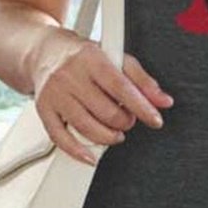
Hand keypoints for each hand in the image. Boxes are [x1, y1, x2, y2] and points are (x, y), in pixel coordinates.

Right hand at [31, 29, 173, 164]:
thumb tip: (163, 101)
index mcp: (91, 59)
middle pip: (105, 111)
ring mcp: (55, 93)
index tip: (155, 120)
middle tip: (127, 119)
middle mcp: (71, 76)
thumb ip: (142, 80)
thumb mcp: (116, 58)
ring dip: (108, 137)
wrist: (44, 52)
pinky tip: (90, 155)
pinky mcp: (44, 109)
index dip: (142, 107)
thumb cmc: (84, 57)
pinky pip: (60, 137)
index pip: (121, 88)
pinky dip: (78, 151)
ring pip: (86, 127)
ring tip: (115, 132)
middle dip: (124, 121)